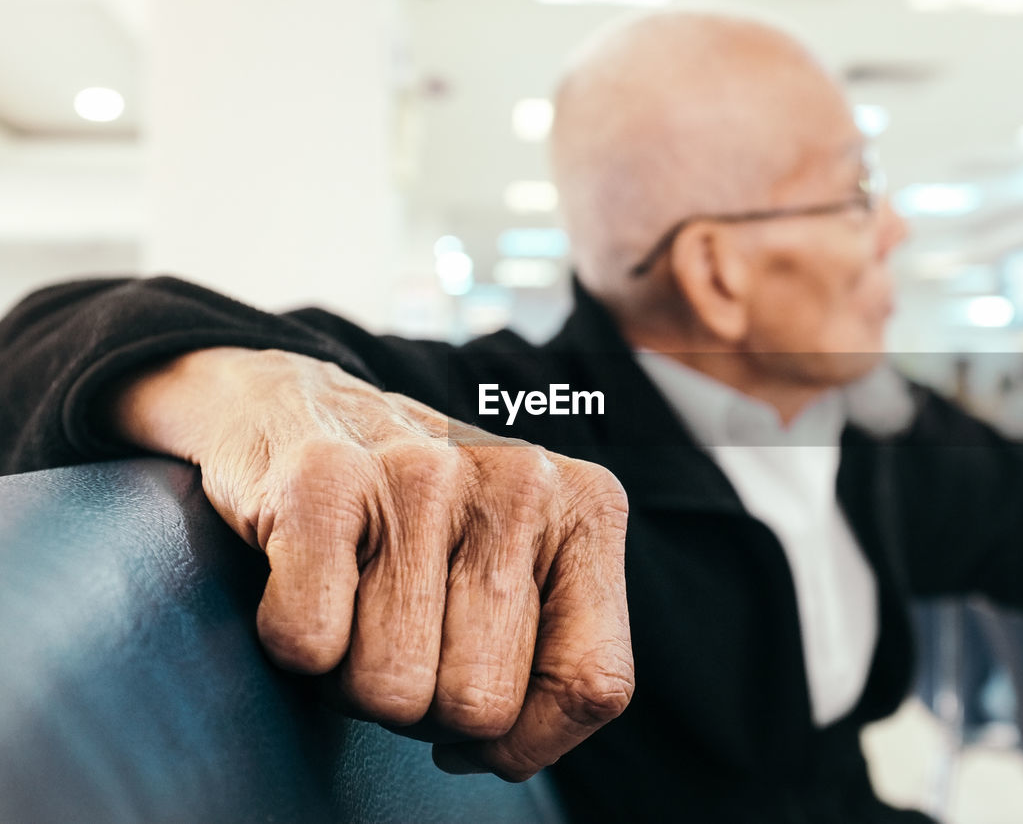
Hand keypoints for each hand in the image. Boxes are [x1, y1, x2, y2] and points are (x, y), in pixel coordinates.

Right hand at [109, 347, 633, 779]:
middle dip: (426, 703)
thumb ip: (551, 652)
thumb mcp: (521, 567)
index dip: (526, 740)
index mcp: (587, 509)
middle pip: (480, 704)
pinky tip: (309, 580)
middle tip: (401, 631)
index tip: (475, 714)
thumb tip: (506, 749)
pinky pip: (312, 645)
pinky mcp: (322, 478)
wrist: (296, 405)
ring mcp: (421, 474)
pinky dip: (296, 642)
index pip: (594, 687)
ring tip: (356, 601)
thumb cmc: (421, 519)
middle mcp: (520, 481)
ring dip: (355, 676)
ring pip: (392, 690)